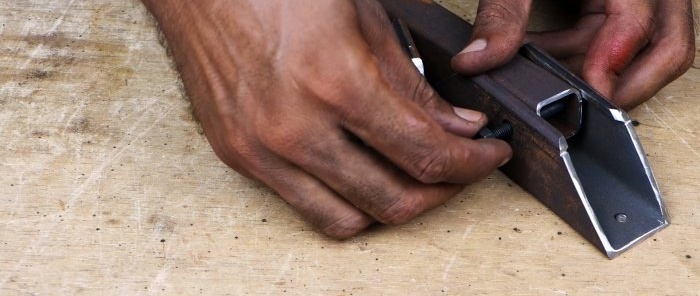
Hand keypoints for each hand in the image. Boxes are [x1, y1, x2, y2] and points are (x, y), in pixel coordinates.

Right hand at [141, 0, 510, 237]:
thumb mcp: (364, 16)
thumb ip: (412, 84)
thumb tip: (455, 127)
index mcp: (334, 81)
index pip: (424, 154)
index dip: (472, 164)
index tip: (488, 156)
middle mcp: (293, 127)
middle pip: (393, 201)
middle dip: (443, 191)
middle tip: (460, 170)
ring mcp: (260, 148)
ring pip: (349, 220)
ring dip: (393, 206)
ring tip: (412, 177)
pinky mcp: (238, 156)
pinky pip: (305, 206)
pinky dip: (344, 201)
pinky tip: (360, 172)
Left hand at [452, 0, 694, 109]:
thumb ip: (502, 12)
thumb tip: (476, 61)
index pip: (642, 24)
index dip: (613, 63)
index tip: (585, 95)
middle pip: (665, 46)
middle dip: (620, 82)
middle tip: (575, 106)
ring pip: (643, 50)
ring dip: (593, 69)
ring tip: (541, 69)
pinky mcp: (621, 3)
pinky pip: (617, 41)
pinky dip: (581, 54)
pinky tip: (541, 54)